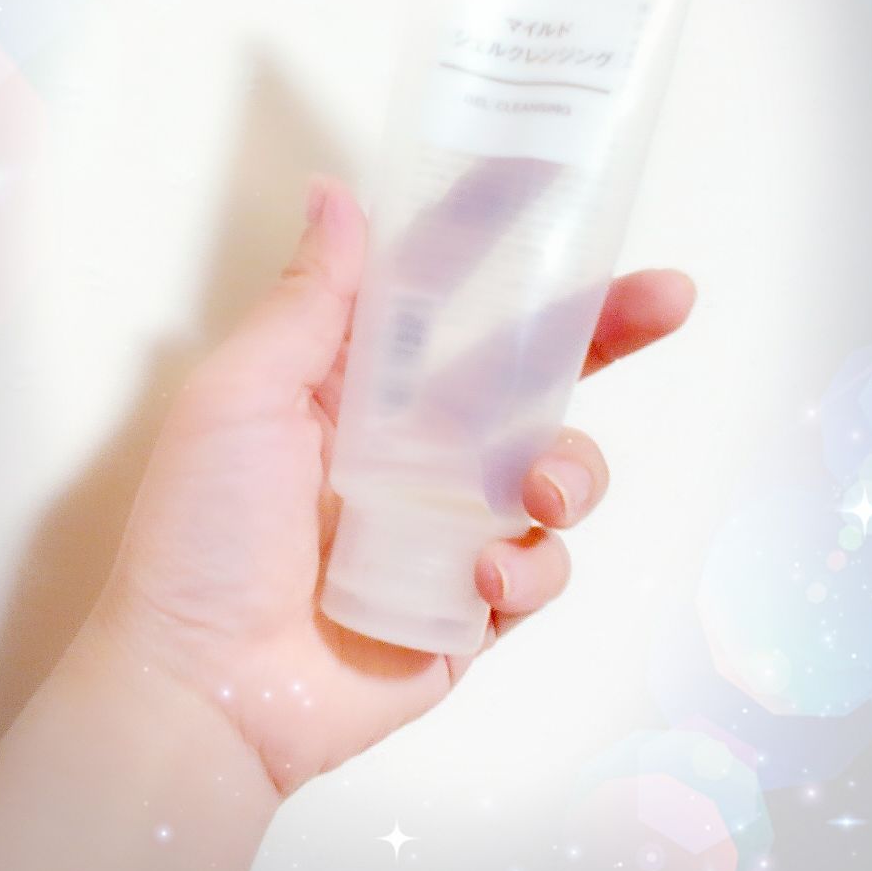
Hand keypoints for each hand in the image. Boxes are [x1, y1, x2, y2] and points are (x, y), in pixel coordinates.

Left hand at [88, 173, 695, 799]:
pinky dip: (528, 566)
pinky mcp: (474, 600)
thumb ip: (310, 302)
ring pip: (557, 468)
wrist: (204, 690)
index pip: (446, 293)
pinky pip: (542, 567)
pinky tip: (480, 577)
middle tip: (668, 298)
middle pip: (533, 371)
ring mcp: (451, 522)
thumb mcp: (243, 396)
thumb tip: (338, 193)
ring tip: (535, 492)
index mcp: (364, 384)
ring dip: (570, 469)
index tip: (559, 180)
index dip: (499, 236)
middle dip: (606, 331)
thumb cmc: (204, 534)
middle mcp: (418, 443)